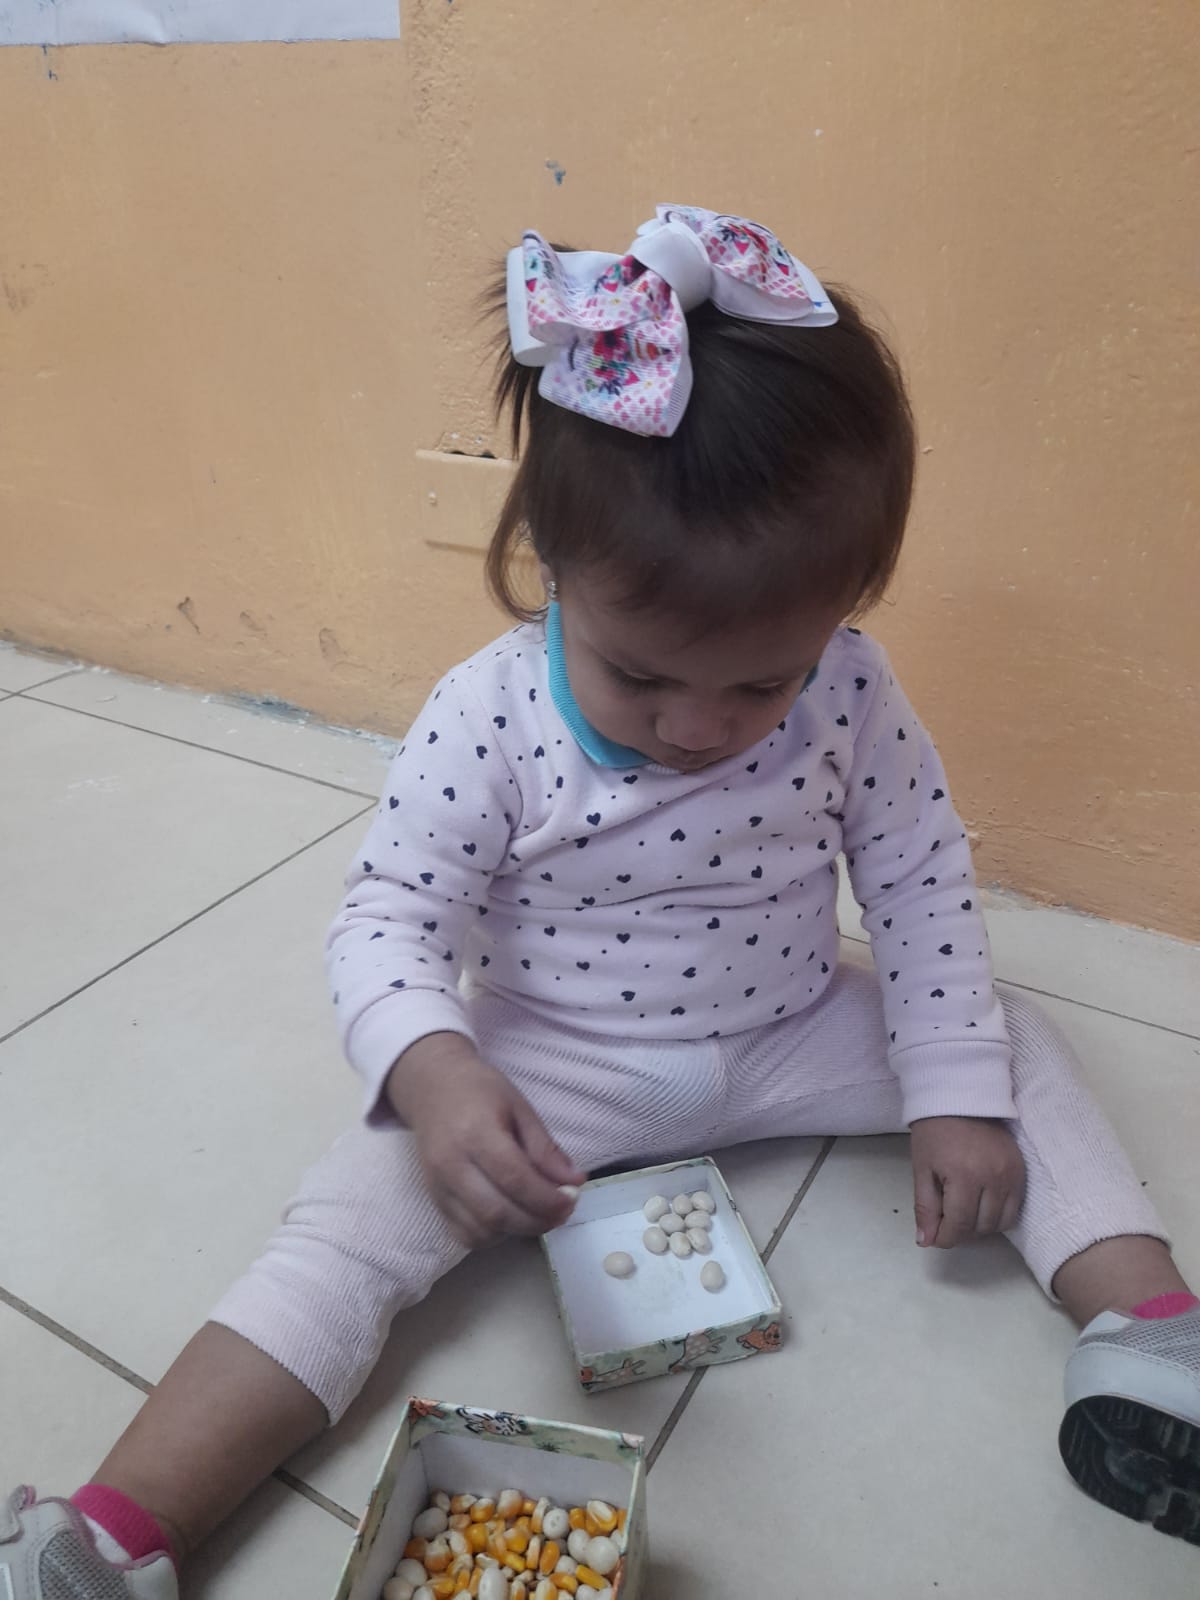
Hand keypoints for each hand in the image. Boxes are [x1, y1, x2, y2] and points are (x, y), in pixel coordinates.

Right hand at [386, 1033, 586, 1247]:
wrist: (431, 1087)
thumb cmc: (480, 1091)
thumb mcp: (519, 1107)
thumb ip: (544, 1148)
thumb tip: (575, 1182)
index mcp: (475, 1133)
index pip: (514, 1179)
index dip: (547, 1198)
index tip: (571, 1200)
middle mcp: (451, 1165)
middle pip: (496, 1212)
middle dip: (536, 1221)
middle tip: (561, 1212)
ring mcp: (438, 1186)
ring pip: (481, 1230)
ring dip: (517, 1231)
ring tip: (539, 1214)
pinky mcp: (434, 1200)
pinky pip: (464, 1234)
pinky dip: (492, 1236)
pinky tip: (511, 1219)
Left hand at [910, 1116, 1025, 1249]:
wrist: (961, 1100)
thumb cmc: (935, 1133)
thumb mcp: (922, 1169)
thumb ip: (925, 1207)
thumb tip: (926, 1242)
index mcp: (964, 1176)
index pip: (959, 1225)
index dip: (945, 1238)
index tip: (935, 1237)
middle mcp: (993, 1178)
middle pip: (981, 1227)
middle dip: (961, 1232)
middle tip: (947, 1220)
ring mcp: (1012, 1175)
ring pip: (1001, 1223)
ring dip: (981, 1226)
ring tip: (964, 1212)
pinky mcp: (1022, 1172)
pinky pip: (1015, 1209)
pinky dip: (998, 1215)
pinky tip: (982, 1205)